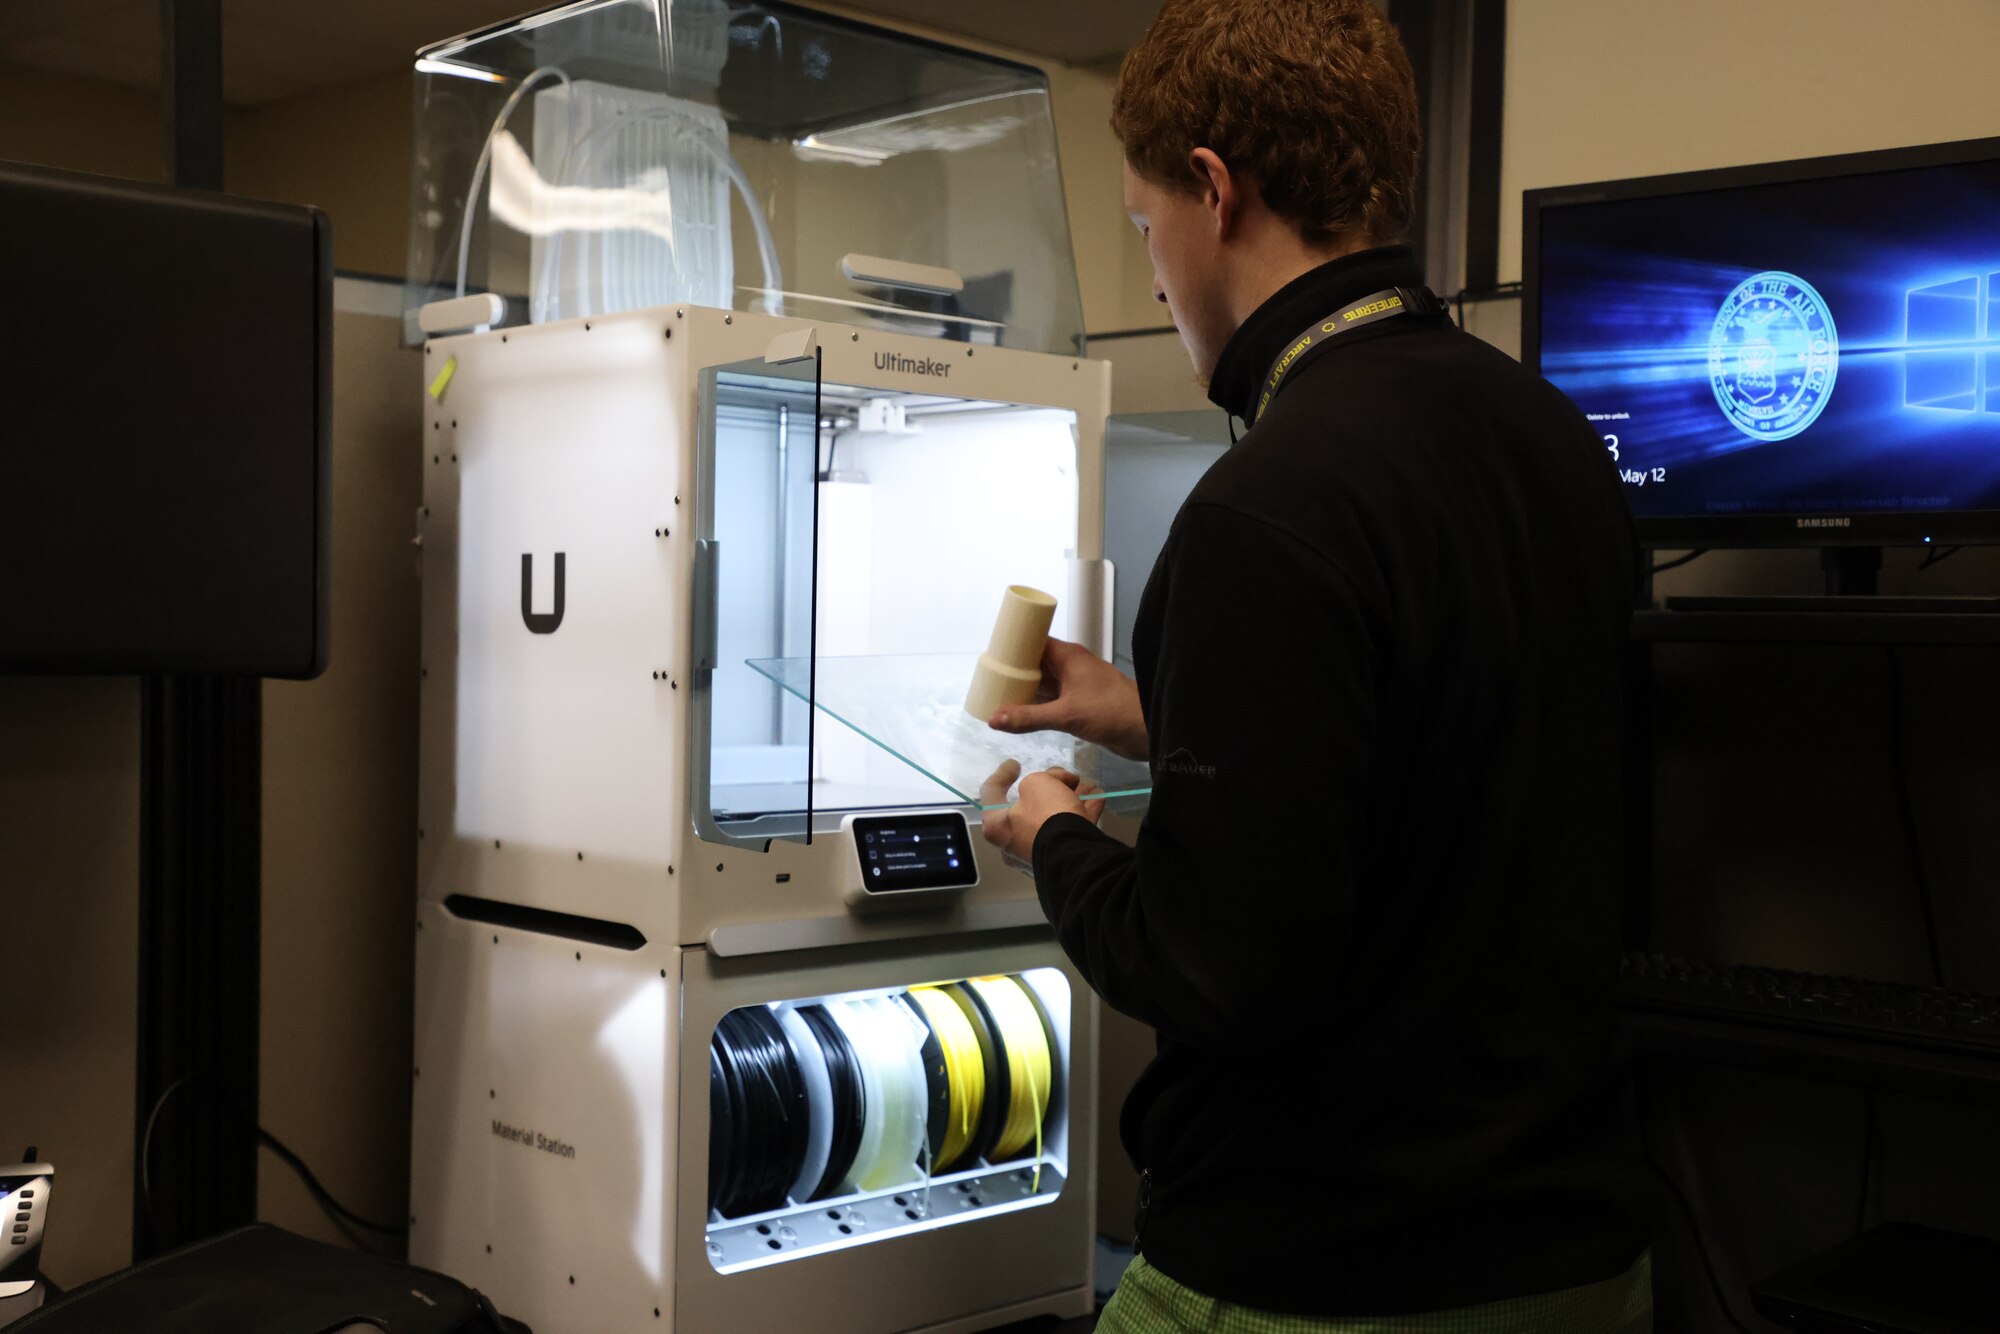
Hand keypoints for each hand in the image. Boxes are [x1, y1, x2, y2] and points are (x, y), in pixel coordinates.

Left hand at [979, 760, 1104, 862]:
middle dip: (1050, 785)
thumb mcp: (1037, 783)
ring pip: (1054, 815)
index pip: (991, 793)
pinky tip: (1098, 797)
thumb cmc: (1046, 815)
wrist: (1075, 853)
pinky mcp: (1062, 855)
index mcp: (997, 824)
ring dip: (1071, 796)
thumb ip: (1040, 779)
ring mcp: (1039, 850)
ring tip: (1088, 784)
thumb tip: (1053, 785)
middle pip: (1030, 804)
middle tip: (1063, 774)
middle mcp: (1014, 840)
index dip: (1002, 774)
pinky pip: (1070, 828)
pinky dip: (1082, 812)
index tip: (1015, 763)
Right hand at [986, 638, 1147, 761]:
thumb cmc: (1110, 712)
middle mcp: (1071, 667)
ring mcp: (1076, 685)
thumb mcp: (1066, 715)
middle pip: (1036, 662)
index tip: (991, 653)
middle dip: (1015, 670)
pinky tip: (1019, 713)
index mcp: (1069, 657)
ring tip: (997, 694)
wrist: (1147, 729)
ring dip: (1025, 688)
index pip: (1035, 641)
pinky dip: (1036, 704)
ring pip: (1044, 682)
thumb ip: (1029, 718)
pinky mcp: (1080, 703)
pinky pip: (1052, 699)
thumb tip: (993, 719)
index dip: (1014, 644)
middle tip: (988, 677)